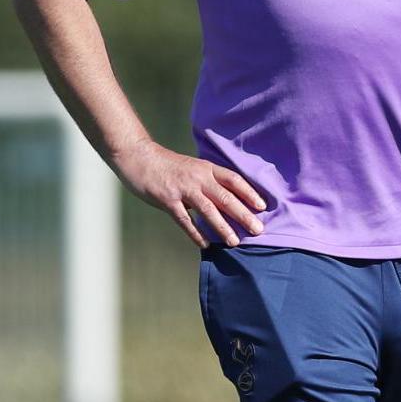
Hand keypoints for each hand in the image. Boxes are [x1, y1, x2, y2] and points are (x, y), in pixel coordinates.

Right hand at [116, 140, 267, 247]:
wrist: (138, 157)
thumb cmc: (167, 165)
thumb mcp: (192, 168)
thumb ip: (207, 182)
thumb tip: (226, 202)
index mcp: (206, 168)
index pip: (233, 180)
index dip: (249, 193)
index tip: (262, 206)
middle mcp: (198, 178)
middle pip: (225, 197)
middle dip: (243, 214)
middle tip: (258, 230)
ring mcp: (182, 189)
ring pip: (208, 210)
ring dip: (223, 227)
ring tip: (235, 242)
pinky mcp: (167, 200)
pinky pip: (185, 219)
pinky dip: (196, 233)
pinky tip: (205, 245)